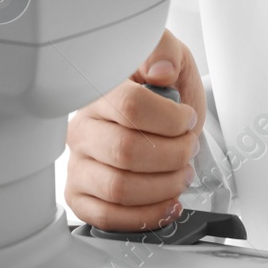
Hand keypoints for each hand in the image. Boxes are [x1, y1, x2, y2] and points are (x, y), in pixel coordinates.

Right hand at [65, 29, 205, 230]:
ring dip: (164, 187)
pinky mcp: (80, 194)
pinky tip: (167, 202)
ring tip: (181, 175)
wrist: (162, 120)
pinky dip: (146, 216)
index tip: (187, 119)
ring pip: (119, 188)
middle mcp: (83, 127)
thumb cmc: (163, 92)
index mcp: (99, 91)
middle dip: (172, 155)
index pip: (130, 107)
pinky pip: (107, 216)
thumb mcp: (172, 58)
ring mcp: (78, 163)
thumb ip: (165, 51)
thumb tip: (160, 70)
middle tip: (189, 149)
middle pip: (126, 151)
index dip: (170, 119)